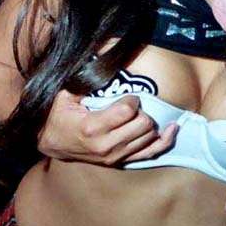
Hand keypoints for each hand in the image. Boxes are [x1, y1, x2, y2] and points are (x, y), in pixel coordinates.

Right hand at [37, 90, 176, 164]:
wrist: (53, 143)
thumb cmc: (58, 116)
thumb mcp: (64, 96)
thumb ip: (83, 82)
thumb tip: (101, 64)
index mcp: (92, 128)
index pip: (127, 112)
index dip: (131, 100)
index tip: (128, 96)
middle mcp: (106, 145)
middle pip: (143, 125)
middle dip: (142, 111)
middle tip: (133, 106)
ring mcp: (115, 156)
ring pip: (149, 137)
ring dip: (149, 123)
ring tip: (143, 114)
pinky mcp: (121, 162)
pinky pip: (151, 153)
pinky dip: (164, 140)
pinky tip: (172, 128)